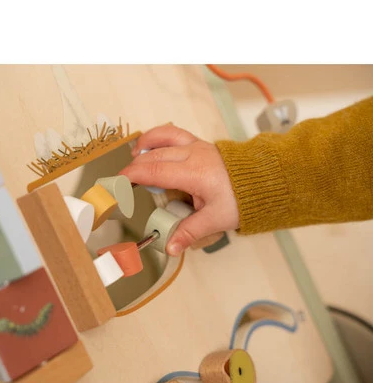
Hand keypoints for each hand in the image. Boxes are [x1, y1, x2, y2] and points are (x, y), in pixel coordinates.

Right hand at [119, 124, 238, 255]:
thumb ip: (190, 232)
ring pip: (163, 138)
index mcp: (194, 173)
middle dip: (134, 167)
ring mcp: (196, 146)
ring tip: (134, 158)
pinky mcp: (199, 144)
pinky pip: (174, 133)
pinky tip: (151, 146)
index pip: (155, 171)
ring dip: (145, 146)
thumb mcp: (216, 219)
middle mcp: (192, 154)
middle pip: (154, 156)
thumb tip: (170, 248)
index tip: (118, 183)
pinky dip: (158, 137)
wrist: (265, 179)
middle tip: (121, 180)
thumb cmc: (242, 197)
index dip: (133, 176)